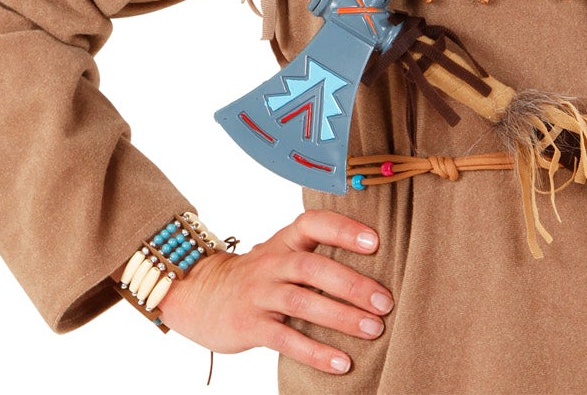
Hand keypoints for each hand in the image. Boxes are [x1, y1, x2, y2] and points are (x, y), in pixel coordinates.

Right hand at [158, 210, 392, 374]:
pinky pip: (285, 339)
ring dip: (341, 317)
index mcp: (285, 241)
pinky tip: (341, 362)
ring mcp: (260, 294)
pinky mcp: (250, 325)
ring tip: (373, 330)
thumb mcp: (282, 255)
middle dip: (353, 284)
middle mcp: (273, 263)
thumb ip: (317, 255)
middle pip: (314, 267)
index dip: (344, 229)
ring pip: (302, 302)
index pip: (314, 223)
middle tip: (385, 302)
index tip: (376, 242)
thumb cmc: (258, 276)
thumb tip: (374, 266)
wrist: (200, 295)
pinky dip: (315, 352)